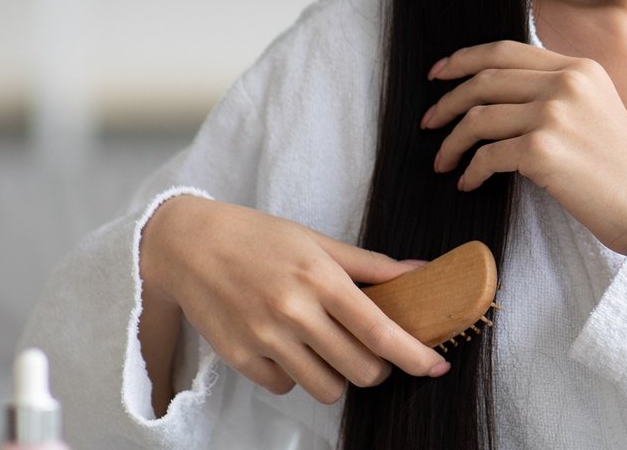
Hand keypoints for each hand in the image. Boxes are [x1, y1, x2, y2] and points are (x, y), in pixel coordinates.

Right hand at [140, 194, 449, 404]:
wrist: (190, 245)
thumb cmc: (260, 238)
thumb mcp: (318, 243)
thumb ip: (372, 265)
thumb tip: (423, 272)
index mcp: (320, 279)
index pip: (380, 330)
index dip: (415, 355)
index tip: (437, 365)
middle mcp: (293, 312)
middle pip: (360, 369)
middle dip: (378, 368)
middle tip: (371, 352)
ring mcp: (264, 338)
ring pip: (326, 388)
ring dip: (339, 377)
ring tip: (329, 350)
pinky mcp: (239, 358)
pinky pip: (286, 387)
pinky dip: (297, 375)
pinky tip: (290, 348)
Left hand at [421, 41, 626, 254]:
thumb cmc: (618, 168)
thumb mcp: (595, 109)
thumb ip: (556, 91)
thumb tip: (493, 94)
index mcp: (578, 68)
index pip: (506, 51)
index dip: (465, 59)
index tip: (439, 74)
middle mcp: (566, 83)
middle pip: (485, 80)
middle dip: (447, 101)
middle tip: (429, 122)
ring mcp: (554, 115)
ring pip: (478, 118)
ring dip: (452, 142)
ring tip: (443, 161)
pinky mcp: (543, 150)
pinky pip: (487, 156)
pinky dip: (470, 171)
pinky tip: (468, 183)